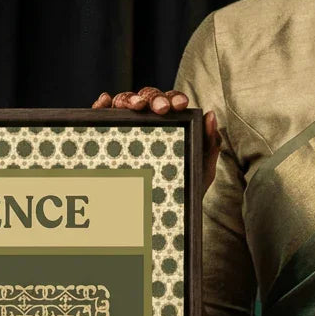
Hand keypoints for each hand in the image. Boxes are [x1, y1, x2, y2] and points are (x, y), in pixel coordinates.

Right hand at [92, 86, 219, 192]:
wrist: (158, 217)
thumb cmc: (180, 190)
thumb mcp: (201, 171)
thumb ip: (210, 145)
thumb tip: (210, 115)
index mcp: (170, 123)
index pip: (170, 102)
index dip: (173, 98)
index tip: (179, 106)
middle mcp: (148, 121)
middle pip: (147, 98)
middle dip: (153, 99)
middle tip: (160, 109)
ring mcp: (127, 128)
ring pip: (125, 102)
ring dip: (129, 99)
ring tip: (136, 107)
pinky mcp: (109, 137)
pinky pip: (104, 116)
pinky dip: (103, 105)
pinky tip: (105, 102)